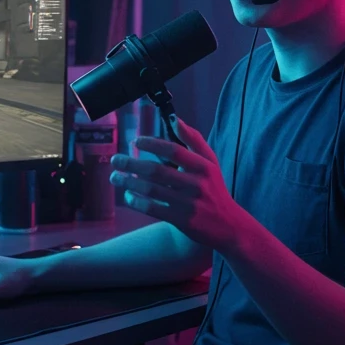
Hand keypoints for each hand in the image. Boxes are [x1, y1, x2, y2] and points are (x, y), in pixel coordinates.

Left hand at [109, 115, 246, 253]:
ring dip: (128, 182)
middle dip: (132, 164)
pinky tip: (127, 196)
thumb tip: (174, 118)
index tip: (135, 141)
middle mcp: (196, 184)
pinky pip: (152, 209)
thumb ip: (193, 140)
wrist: (229, 225)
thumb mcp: (210, 162)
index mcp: (203, 166)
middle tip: (115, 159)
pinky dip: (136, 202)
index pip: (173, 150)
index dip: (152, 143)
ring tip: (115, 177)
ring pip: (151, 190)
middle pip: (156, 171)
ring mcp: (188, 204)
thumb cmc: (214, 188)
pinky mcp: (181, 221)